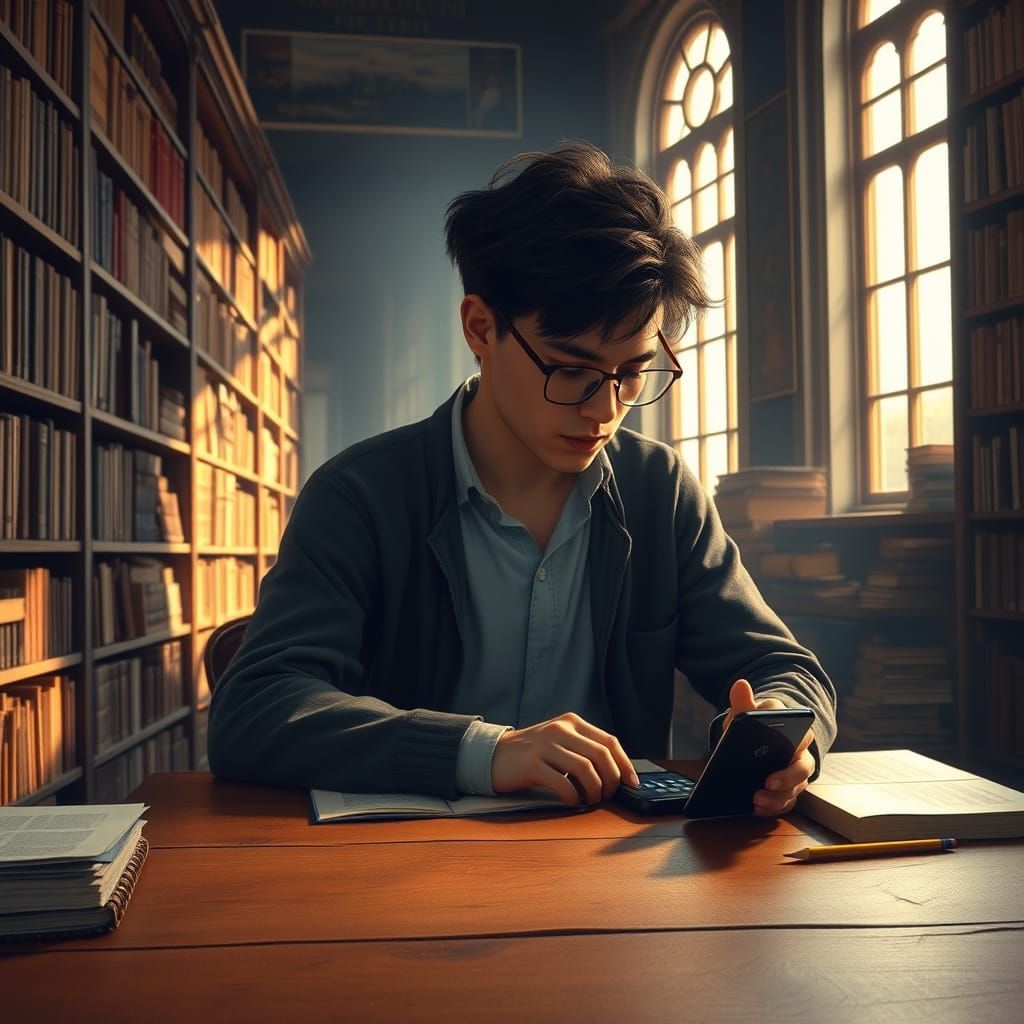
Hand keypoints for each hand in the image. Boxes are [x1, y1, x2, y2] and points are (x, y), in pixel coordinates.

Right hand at [491, 712, 638, 806]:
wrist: (494, 755)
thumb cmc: (532, 753)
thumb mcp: (559, 741)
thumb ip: (584, 748)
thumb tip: (616, 772)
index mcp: (571, 722)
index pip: (609, 742)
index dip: (625, 764)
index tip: (632, 783)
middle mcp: (561, 730)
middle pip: (601, 755)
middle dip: (611, 780)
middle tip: (606, 795)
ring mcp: (545, 746)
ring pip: (586, 770)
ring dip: (594, 791)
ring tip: (589, 799)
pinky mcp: (532, 765)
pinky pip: (563, 784)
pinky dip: (573, 797)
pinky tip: (572, 801)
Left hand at [722, 679, 814, 817]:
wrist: (755, 739)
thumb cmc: (752, 724)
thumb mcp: (745, 712)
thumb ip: (742, 702)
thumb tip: (740, 684)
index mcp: (793, 728)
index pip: (803, 732)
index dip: (797, 741)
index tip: (789, 747)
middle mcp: (801, 751)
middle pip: (804, 766)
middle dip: (788, 777)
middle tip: (768, 782)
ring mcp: (796, 772)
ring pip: (796, 788)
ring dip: (778, 796)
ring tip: (756, 799)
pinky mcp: (789, 789)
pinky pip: (787, 801)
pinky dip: (773, 807)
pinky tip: (757, 809)